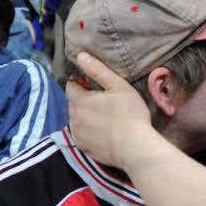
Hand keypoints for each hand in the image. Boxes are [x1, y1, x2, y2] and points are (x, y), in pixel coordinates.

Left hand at [67, 52, 158, 168]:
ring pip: (76, 120)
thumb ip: (98, 70)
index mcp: (80, 101)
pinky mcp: (84, 148)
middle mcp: (74, 118)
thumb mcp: (118, 86)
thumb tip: (81, 56)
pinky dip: (88, 132)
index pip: (70, 86)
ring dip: (85, 116)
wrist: (135, 149)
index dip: (81, 82)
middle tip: (103, 102)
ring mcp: (78, 135)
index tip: (94, 85)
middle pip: (73, 103)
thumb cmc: (130, 114)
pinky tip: (104, 132)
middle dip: (83, 100)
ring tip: (105, 118)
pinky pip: (82, 135)